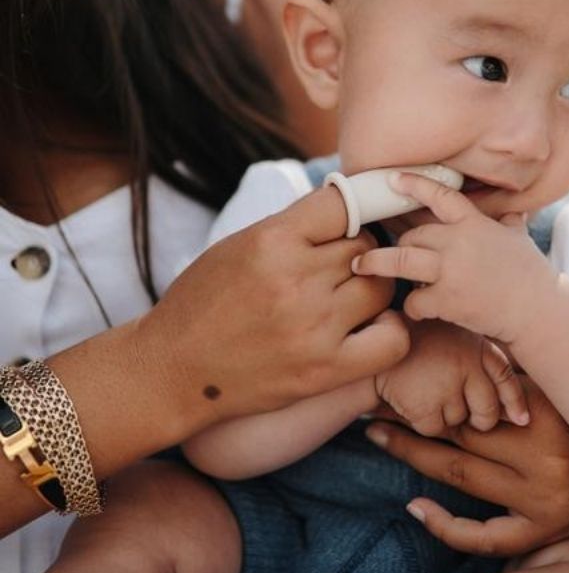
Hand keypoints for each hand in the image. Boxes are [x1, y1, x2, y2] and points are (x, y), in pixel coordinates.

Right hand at [138, 185, 409, 427]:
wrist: (172, 368)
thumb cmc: (205, 301)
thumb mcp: (240, 244)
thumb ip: (296, 226)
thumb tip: (353, 206)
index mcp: (270, 241)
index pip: (344, 203)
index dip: (351, 209)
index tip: (348, 222)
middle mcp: (295, 281)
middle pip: (364, 246)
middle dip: (356, 252)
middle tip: (337, 267)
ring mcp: (314, 328)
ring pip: (380, 286)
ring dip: (370, 288)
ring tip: (347, 296)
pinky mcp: (325, 370)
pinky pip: (392, 340)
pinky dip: (389, 330)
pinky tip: (368, 327)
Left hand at [354, 172, 555, 343]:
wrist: (541, 312)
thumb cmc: (531, 275)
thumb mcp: (519, 238)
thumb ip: (509, 222)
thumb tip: (514, 210)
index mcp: (475, 224)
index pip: (440, 196)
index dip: (414, 184)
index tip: (391, 178)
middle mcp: (459, 242)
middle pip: (412, 235)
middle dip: (401, 243)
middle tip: (388, 251)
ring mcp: (451, 270)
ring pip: (400, 260)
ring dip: (377, 264)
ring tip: (360, 266)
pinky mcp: (448, 300)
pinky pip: (415, 300)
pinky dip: (414, 306)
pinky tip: (420, 310)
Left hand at [365, 377, 568, 556]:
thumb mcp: (556, 374)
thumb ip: (513, 360)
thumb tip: (460, 323)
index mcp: (548, 415)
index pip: (474, 401)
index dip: (430, 388)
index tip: (395, 373)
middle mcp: (546, 462)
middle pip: (462, 438)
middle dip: (413, 419)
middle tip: (373, 404)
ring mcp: (544, 503)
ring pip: (464, 479)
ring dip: (415, 457)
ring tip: (379, 436)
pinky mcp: (545, 531)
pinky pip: (489, 538)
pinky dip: (449, 527)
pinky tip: (415, 507)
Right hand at [375, 319, 529, 435]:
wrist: (370, 334)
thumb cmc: (416, 336)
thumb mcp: (455, 336)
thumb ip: (481, 362)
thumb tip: (516, 410)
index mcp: (477, 345)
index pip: (507, 380)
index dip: (514, 403)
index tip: (521, 420)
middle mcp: (468, 365)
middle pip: (487, 413)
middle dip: (476, 418)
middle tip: (453, 400)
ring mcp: (446, 386)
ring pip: (457, 422)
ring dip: (442, 413)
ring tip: (424, 384)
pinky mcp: (424, 405)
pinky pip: (433, 429)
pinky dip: (420, 418)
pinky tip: (410, 394)